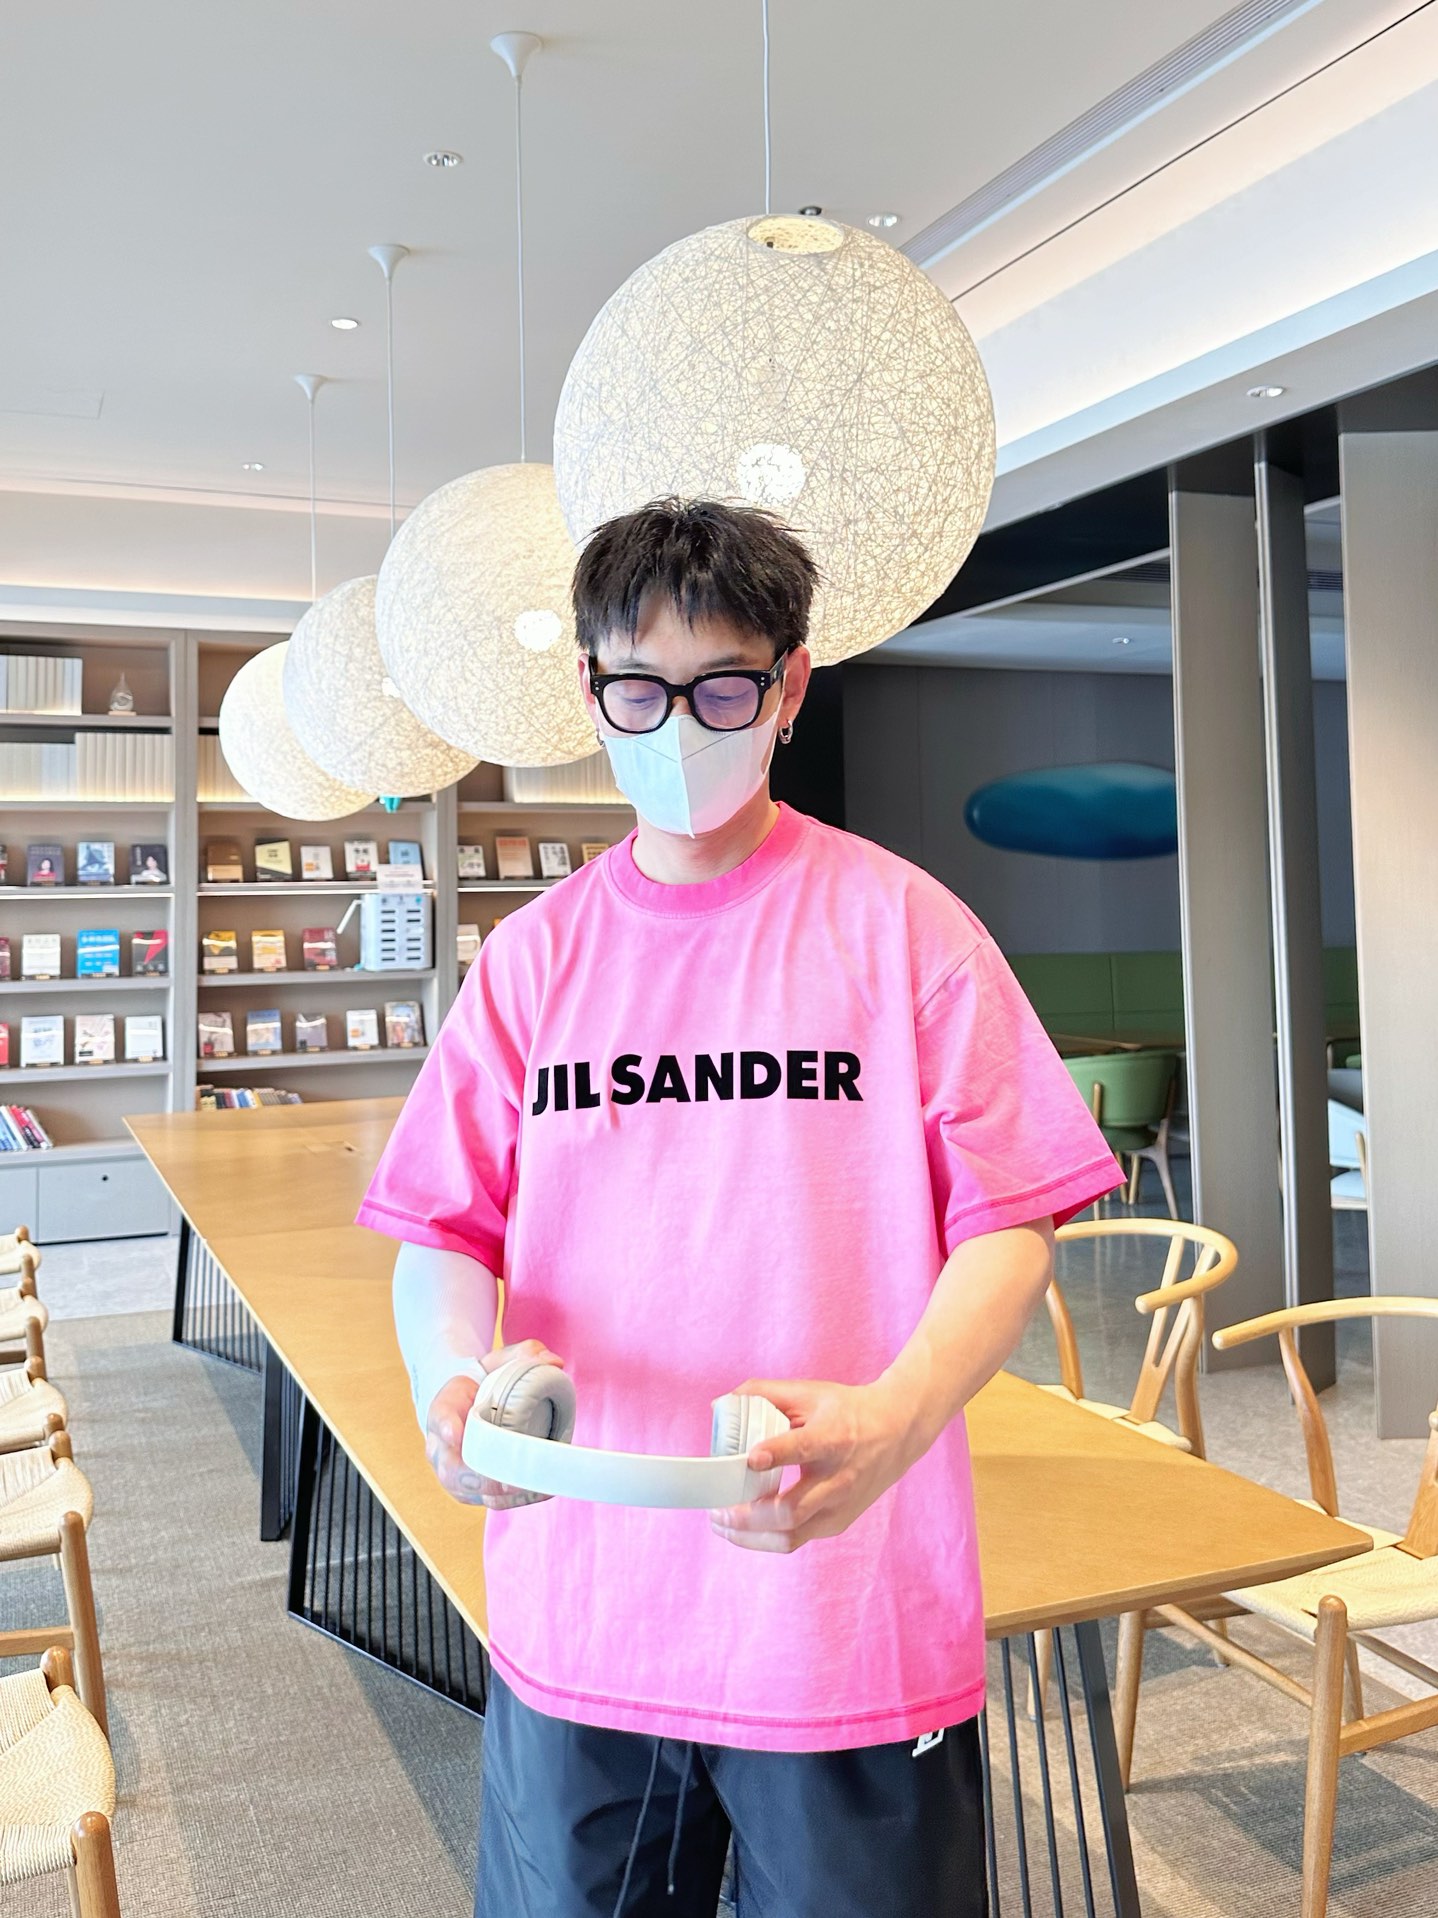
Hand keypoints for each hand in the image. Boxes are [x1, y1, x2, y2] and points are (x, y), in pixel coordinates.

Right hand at [424, 1338, 566, 1510]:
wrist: (468, 1404)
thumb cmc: (484, 1382)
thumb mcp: (500, 1361)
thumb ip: (524, 1354)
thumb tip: (554, 1362)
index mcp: (444, 1408)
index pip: (439, 1417)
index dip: (447, 1427)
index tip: (458, 1434)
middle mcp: (442, 1446)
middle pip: (450, 1469)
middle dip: (478, 1477)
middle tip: (506, 1478)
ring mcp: (455, 1472)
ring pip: (469, 1491)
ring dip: (499, 1493)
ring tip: (531, 1487)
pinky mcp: (473, 1490)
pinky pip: (487, 1501)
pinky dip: (512, 1499)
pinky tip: (539, 1491)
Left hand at [709, 1376, 922, 1552]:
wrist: (898, 1432)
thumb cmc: (847, 1411)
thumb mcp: (810, 1392)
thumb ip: (764, 1393)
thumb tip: (720, 1404)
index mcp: (833, 1437)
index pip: (803, 1449)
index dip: (776, 1454)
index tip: (751, 1458)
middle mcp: (838, 1477)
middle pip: (791, 1510)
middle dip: (749, 1516)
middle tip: (719, 1509)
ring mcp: (840, 1506)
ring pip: (792, 1535)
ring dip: (751, 1537)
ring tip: (723, 1524)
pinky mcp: (838, 1522)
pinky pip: (797, 1539)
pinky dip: (767, 1538)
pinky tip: (745, 1528)